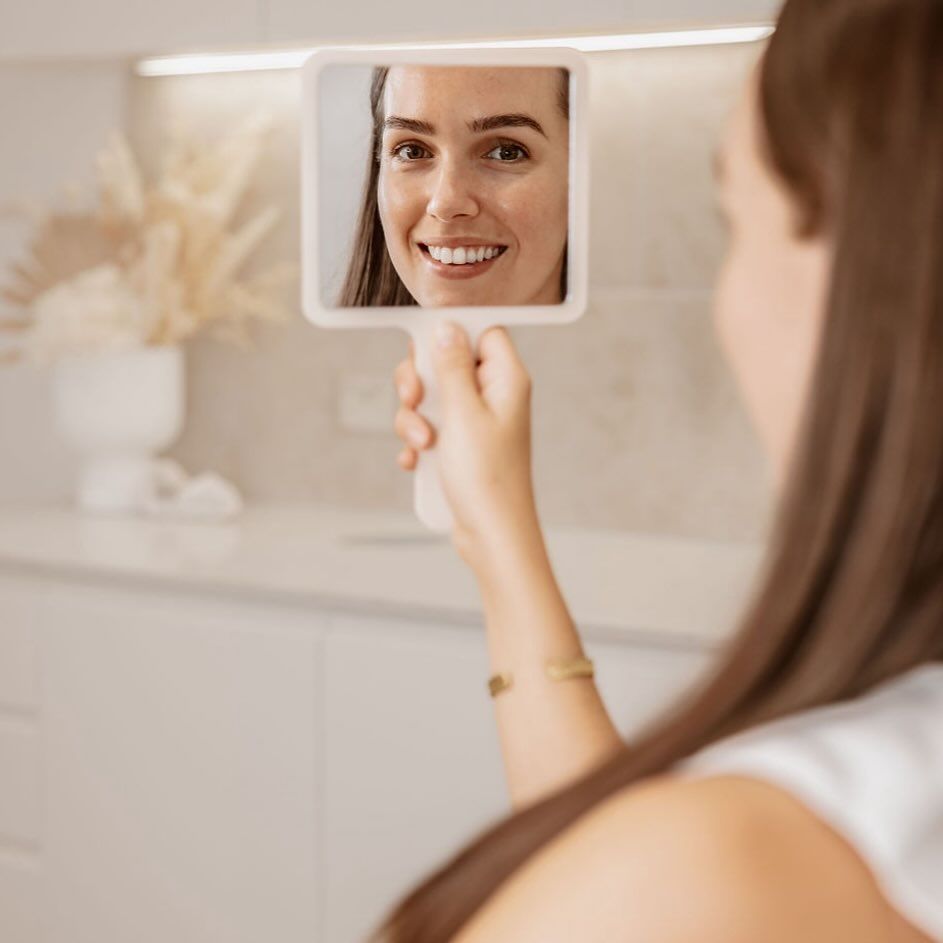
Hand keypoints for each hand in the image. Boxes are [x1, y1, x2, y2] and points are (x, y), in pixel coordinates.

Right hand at [393, 322, 539, 563]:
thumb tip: (446, 328)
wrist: (492, 536)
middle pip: (446, 362)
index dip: (449, 336)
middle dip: (420, 382)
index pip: (480, 332)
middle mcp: (493, 396)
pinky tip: (417, 462)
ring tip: (422, 443)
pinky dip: (418, 442)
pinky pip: (429, 428)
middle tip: (414, 400)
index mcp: (505, 380)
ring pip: (431, 398)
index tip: (425, 352)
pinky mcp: (460, 447)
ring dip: (414, 418)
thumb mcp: (463, 414)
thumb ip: (452, 367)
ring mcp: (475, 423)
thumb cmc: (487, 479)